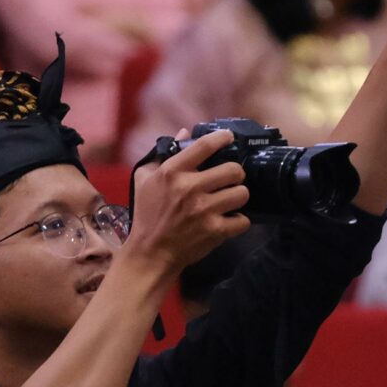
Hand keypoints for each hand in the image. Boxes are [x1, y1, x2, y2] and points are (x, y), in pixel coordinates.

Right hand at [124, 128, 249, 276]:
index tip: (229, 137)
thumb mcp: (144, 179)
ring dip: (238, 196)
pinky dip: (239, 222)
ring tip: (230, 200)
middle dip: (236, 174)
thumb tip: (185, 133)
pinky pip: (242, 220)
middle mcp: (189, 188)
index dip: (222, 138)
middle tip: (231, 179)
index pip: (204, 146)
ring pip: (242, 194)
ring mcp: (203, 210)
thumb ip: (163, 154)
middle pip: (233, 170)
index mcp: (172, 172)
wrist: (150, 253)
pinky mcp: (214, 231)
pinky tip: (229, 221)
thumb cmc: (147, 214)